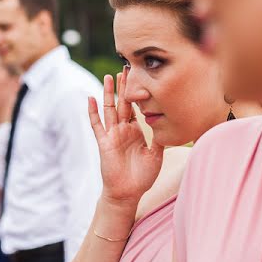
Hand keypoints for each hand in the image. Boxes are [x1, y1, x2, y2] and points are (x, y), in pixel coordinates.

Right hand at [88, 69, 163, 204]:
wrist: (127, 193)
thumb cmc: (142, 176)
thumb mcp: (156, 155)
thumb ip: (160, 138)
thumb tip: (171, 125)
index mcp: (136, 131)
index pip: (136, 107)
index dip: (138, 93)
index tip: (141, 76)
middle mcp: (123, 130)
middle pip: (123, 103)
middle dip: (125, 86)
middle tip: (126, 67)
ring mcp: (112, 135)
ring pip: (110, 109)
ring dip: (109, 93)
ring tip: (108, 77)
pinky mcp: (104, 143)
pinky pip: (97, 125)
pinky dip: (93, 112)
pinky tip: (90, 99)